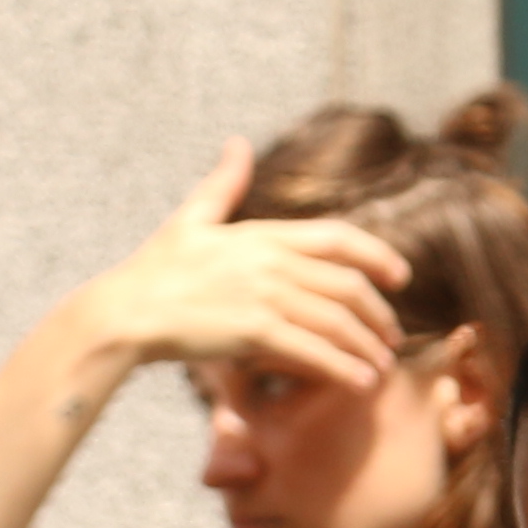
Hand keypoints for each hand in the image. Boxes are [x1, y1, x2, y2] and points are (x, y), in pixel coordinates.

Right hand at [74, 144, 410, 394]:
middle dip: (379, 313)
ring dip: (367, 346)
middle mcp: (272, 262)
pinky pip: (314, 352)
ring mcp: (266, 296)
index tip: (400, 276)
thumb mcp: (191, 217)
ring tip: (381, 368)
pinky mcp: (256, 332)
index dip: (377, 255)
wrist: (128, 311)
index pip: (338, 239)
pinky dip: (343, 368)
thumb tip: (237, 143)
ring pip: (338, 321)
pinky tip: (361, 383)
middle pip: (348, 284)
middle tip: (392, 335)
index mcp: (263, 234)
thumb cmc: (154, 269)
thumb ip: (223, 184)